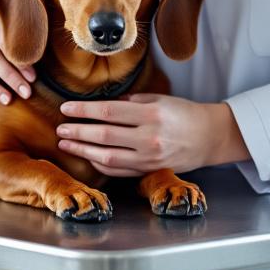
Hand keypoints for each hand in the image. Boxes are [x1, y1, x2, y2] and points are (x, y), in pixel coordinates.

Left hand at [55, 94, 247, 176]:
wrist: (209, 137)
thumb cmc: (183, 113)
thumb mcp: (159, 99)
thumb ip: (130, 103)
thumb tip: (101, 105)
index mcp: (152, 114)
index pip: (109, 112)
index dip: (84, 111)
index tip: (66, 108)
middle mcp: (149, 138)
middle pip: (104, 135)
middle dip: (78, 132)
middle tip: (60, 128)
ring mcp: (149, 158)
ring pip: (108, 157)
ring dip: (83, 150)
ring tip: (66, 143)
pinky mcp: (149, 170)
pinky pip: (119, 170)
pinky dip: (99, 163)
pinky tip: (87, 155)